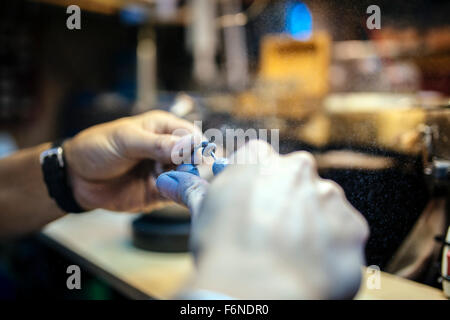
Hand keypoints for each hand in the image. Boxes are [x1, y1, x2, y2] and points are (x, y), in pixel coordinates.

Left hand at [64, 110, 200, 211]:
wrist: (76, 177)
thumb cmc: (98, 148)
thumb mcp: (125, 140)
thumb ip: (156, 144)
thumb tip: (187, 146)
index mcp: (164, 128)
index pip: (191, 135)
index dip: (197, 146)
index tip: (195, 157)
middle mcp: (169, 150)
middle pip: (194, 158)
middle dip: (192, 166)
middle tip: (181, 172)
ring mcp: (165, 172)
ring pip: (189, 178)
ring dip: (184, 181)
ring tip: (169, 181)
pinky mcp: (159, 193)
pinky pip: (176, 195)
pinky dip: (177, 195)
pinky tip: (167, 192)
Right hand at [157, 140, 368, 298]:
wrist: (257, 290)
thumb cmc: (223, 250)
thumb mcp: (204, 214)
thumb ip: (192, 190)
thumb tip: (168, 180)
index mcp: (261, 160)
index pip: (259, 160)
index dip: (252, 184)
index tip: (247, 205)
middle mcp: (300, 170)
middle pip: (294, 183)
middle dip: (283, 203)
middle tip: (269, 233)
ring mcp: (330, 198)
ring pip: (320, 207)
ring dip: (309, 225)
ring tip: (288, 253)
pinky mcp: (352, 227)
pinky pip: (341, 233)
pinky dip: (329, 247)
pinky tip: (308, 263)